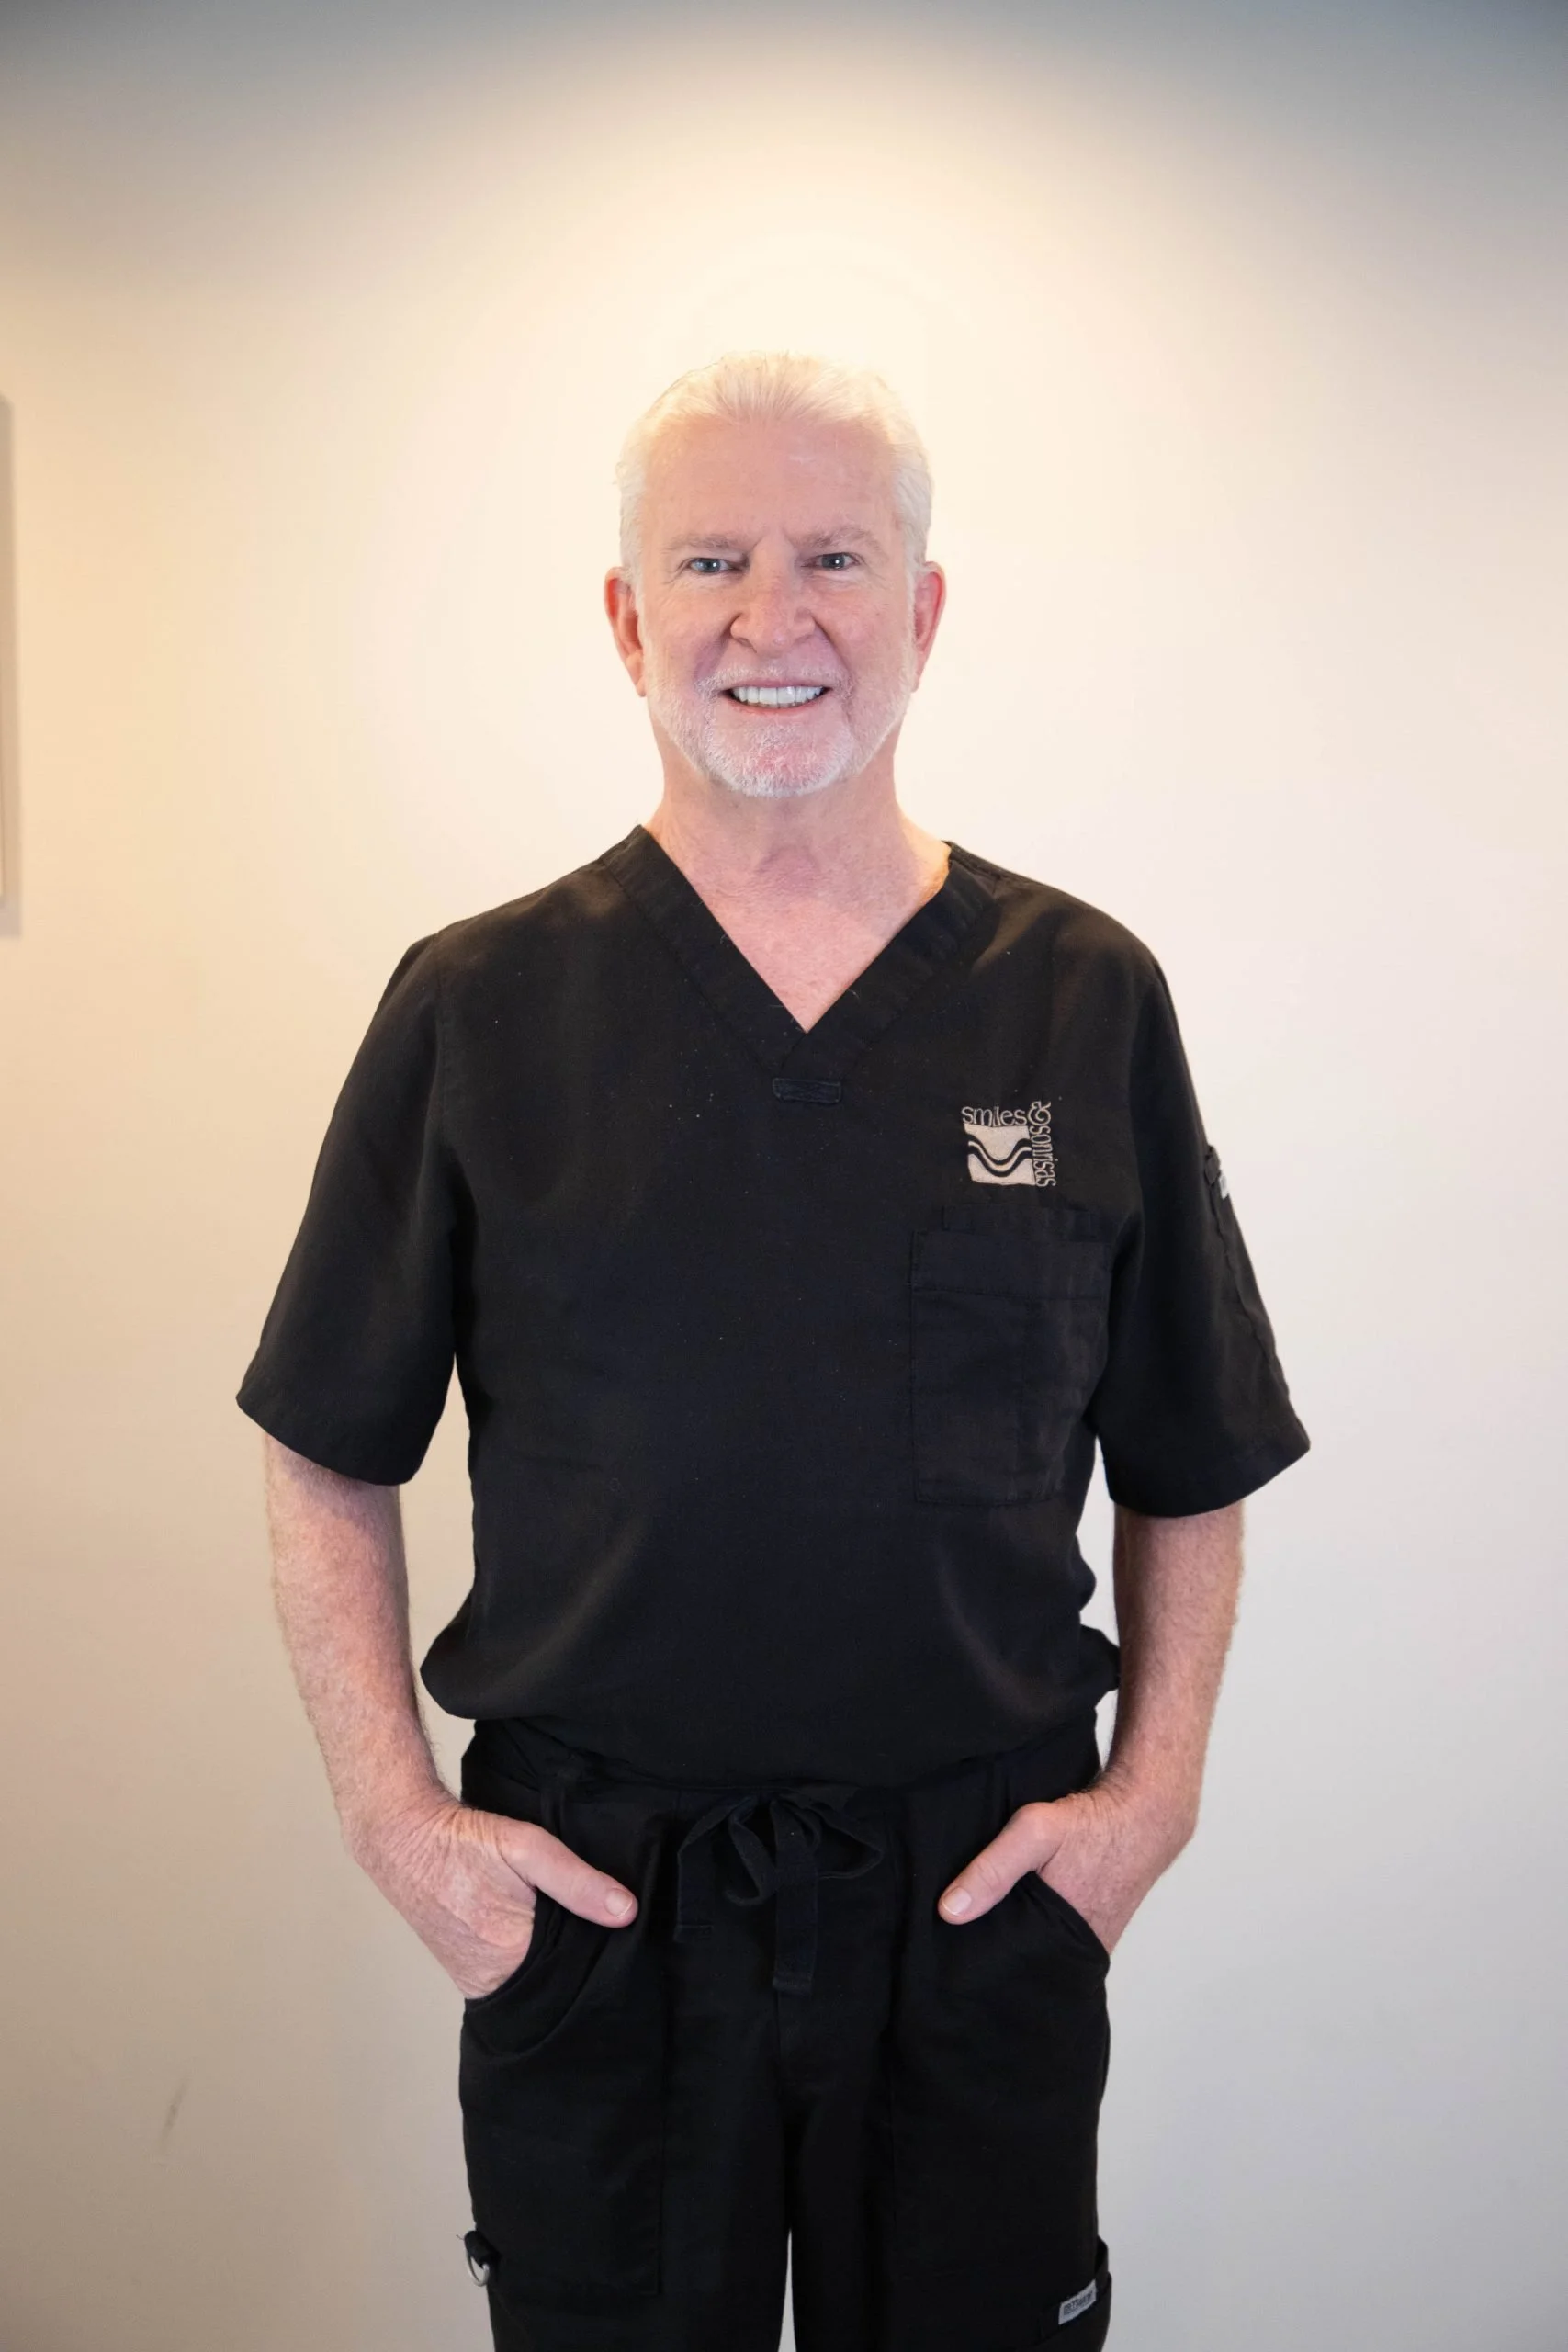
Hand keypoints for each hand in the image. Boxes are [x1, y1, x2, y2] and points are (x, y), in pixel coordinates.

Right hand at [351, 1793, 637, 1997]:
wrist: (403, 1840)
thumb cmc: (463, 1843)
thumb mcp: (526, 1848)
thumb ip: (577, 1881)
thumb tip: (626, 1911)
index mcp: (511, 1958)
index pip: (575, 1975)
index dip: (599, 1956)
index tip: (621, 1940)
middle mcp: (490, 1982)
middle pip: (553, 1983)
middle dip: (576, 1963)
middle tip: (598, 1932)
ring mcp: (473, 1982)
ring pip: (531, 1982)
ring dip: (550, 1963)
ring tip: (569, 1932)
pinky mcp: (465, 1974)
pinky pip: (508, 1977)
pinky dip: (526, 1961)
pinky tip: (539, 1936)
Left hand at [936, 1779, 1192, 1954]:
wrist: (1145, 1815)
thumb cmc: (1093, 1825)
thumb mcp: (1035, 1832)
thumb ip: (992, 1869)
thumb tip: (949, 1910)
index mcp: (1062, 1942)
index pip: (1010, 1971)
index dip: (980, 1967)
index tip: (952, 1961)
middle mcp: (1076, 1951)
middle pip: (1022, 1964)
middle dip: (994, 1957)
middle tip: (958, 1947)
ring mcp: (1088, 1942)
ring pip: (1038, 1951)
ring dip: (1014, 1941)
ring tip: (979, 1930)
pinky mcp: (1091, 1929)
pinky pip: (1054, 1937)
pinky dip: (1035, 1928)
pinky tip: (1015, 1912)